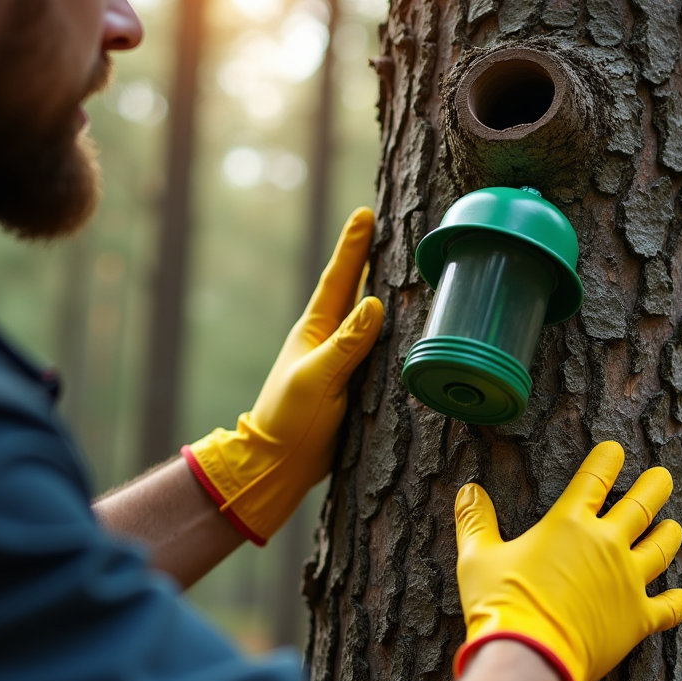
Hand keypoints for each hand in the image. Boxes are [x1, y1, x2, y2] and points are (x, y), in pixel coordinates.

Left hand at [182, 208, 383, 543]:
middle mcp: (329, 340)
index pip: (339, 280)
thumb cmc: (289, 421)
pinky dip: (390, 331)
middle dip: (369, 259)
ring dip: (381, 291)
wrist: (278, 466)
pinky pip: (376, 349)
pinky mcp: (352, 385)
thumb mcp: (317, 379)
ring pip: (366, 319)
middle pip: (353, 290)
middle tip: (385, 227)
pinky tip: (403, 328)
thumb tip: (374, 303)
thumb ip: (347, 344)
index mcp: (315, 331)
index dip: (353, 247)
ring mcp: (340, 362)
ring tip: (399, 267)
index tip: (364, 214)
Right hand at [452, 441, 681, 680]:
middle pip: (640, 505)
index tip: (616, 449)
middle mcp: (605, 545)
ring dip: (668, 534)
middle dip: (654, 486)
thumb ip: (476, 521)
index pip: (594, 478)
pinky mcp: (637, 618)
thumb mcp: (477, 557)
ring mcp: (627, 580)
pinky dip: (678, 601)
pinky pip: (668, 607)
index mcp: (568, 524)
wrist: (529, 656)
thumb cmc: (500, 604)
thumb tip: (468, 491)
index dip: (607, 459)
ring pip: (661, 547)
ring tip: (672, 525)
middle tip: (663, 476)